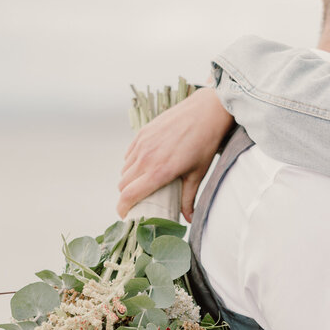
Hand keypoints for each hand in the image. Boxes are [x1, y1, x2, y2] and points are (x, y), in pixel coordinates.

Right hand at [117, 88, 234, 221]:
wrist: (206, 111)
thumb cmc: (205, 143)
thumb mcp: (197, 173)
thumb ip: (188, 197)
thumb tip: (189, 219)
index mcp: (158, 171)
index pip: (128, 195)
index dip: (122, 208)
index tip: (125, 215)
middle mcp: (145, 158)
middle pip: (123, 184)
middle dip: (128, 194)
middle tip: (140, 199)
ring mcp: (142, 143)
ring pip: (125, 168)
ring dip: (130, 178)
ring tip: (144, 182)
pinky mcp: (142, 132)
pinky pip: (129, 153)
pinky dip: (133, 162)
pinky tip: (146, 164)